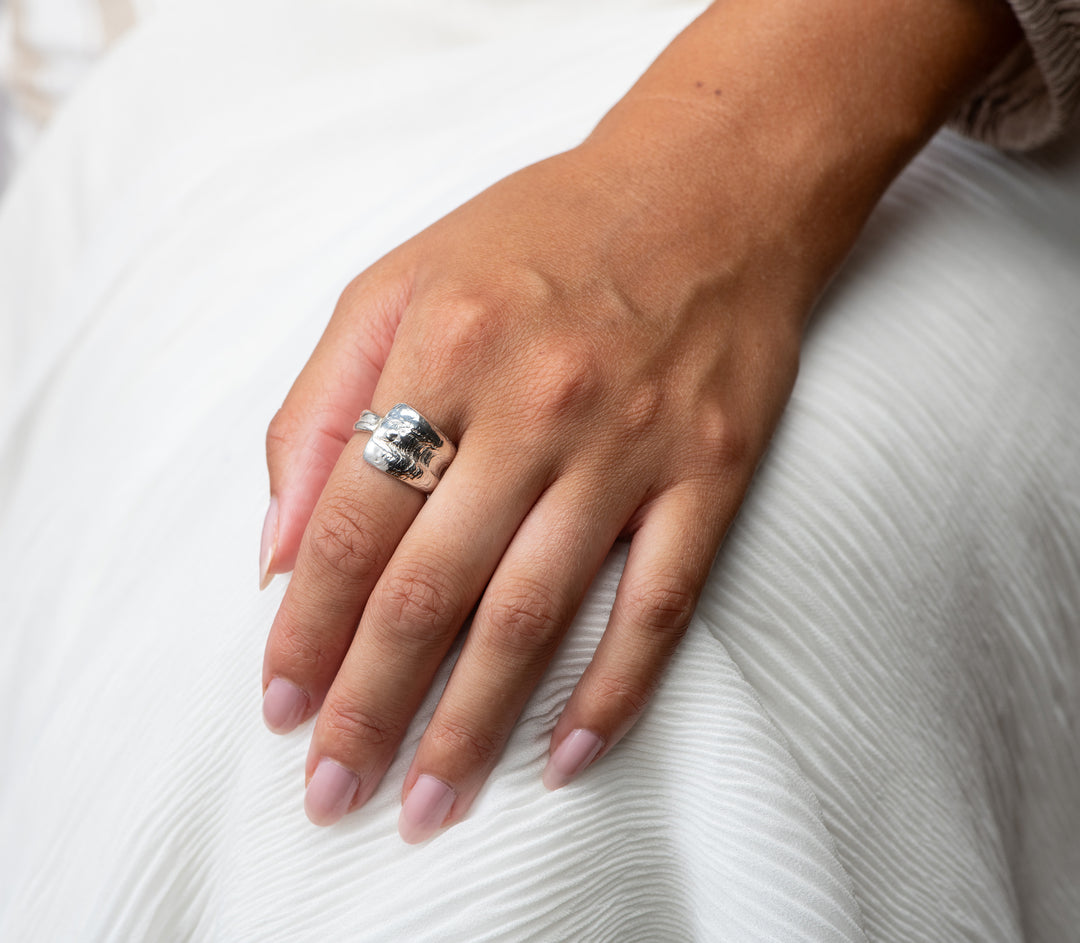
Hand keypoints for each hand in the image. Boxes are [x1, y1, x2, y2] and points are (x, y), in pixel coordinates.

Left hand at [259, 140, 802, 838]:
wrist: (708, 190)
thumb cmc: (540, 236)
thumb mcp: (397, 283)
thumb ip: (319, 408)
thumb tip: (276, 552)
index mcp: (443, 350)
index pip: (351, 525)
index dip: (308, 630)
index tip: (280, 708)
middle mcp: (536, 404)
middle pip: (432, 590)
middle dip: (371, 706)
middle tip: (334, 793)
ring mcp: (632, 445)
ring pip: (537, 615)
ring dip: (474, 725)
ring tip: (429, 804)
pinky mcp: (712, 471)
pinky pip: (661, 602)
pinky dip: (614, 689)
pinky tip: (565, 757)